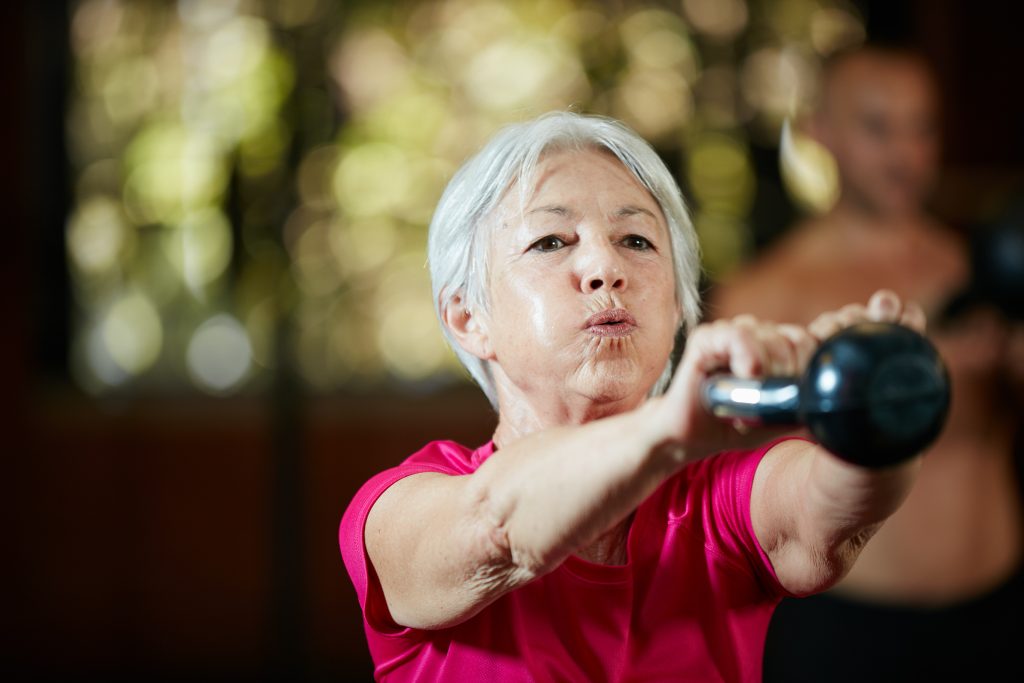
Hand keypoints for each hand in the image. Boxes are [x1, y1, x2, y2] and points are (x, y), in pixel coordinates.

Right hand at [656, 289, 925, 458]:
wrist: (690, 435)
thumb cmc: (738, 424)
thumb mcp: (786, 417)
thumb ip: (813, 406)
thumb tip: (855, 412)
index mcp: (782, 349)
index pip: (818, 338)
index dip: (826, 351)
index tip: (822, 380)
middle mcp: (763, 335)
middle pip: (799, 339)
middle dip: (795, 372)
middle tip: (778, 399)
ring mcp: (736, 334)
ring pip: (774, 336)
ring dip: (772, 370)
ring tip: (756, 398)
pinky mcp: (709, 338)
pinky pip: (740, 334)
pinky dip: (749, 354)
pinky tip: (749, 375)